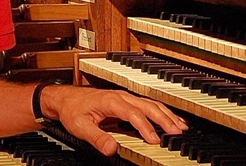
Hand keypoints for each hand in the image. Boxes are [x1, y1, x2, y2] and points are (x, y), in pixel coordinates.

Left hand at [41, 85, 187, 155]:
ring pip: (150, 103)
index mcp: (111, 101)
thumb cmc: (72, 110)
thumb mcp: (80, 127)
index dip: (145, 127)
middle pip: (147, 105)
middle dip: (164, 118)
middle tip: (178, 133)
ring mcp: (124, 97)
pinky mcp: (125, 101)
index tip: (155, 141)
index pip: (133, 113)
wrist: (65, 98)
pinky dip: (160, 111)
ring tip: (180, 127)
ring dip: (166, 114)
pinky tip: (170, 119)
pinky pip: (146, 105)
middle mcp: (120, 96)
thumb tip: (112, 149)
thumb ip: (97, 138)